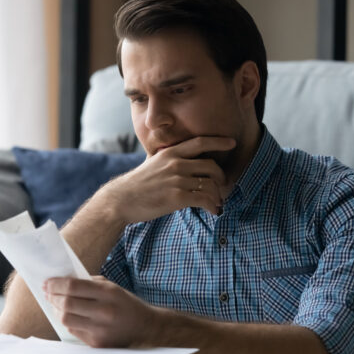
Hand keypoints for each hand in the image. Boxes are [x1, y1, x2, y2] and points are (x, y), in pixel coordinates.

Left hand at [43, 276, 159, 347]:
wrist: (145, 327)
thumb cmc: (126, 304)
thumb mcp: (112, 287)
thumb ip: (89, 283)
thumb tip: (64, 281)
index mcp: (108, 293)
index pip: (73, 287)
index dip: (56, 284)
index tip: (47, 282)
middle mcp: (104, 311)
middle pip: (66, 304)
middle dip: (52, 296)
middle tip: (47, 292)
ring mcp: (100, 330)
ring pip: (66, 319)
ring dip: (57, 310)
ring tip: (55, 303)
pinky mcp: (97, 343)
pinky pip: (74, 331)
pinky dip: (68, 321)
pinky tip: (68, 315)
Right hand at [98, 136, 234, 223]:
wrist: (121, 200)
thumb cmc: (137, 184)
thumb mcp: (151, 163)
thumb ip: (166, 158)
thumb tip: (178, 157)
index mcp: (170, 153)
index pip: (200, 142)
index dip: (218, 141)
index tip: (232, 143)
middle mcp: (175, 164)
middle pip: (211, 166)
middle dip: (221, 178)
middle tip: (222, 186)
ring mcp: (177, 180)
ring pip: (210, 185)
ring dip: (218, 196)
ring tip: (216, 203)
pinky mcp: (177, 197)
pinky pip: (205, 200)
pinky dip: (213, 206)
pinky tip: (213, 211)